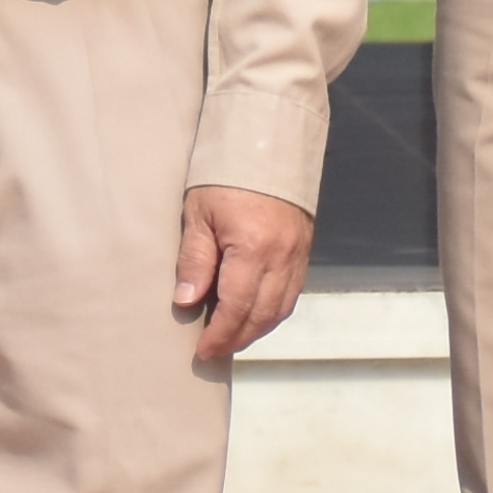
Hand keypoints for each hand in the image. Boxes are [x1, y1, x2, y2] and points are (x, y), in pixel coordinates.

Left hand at [176, 186, 314, 360]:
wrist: (268, 142)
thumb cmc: (226, 174)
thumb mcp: (200, 213)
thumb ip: (195, 259)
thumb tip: (187, 301)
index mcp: (253, 248)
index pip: (236, 307)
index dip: (220, 334)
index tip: (203, 350)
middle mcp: (282, 256)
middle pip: (262, 315)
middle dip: (238, 338)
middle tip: (215, 351)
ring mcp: (298, 254)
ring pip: (281, 308)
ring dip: (257, 329)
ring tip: (233, 338)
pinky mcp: (305, 249)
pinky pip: (292, 292)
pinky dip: (273, 310)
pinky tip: (256, 314)